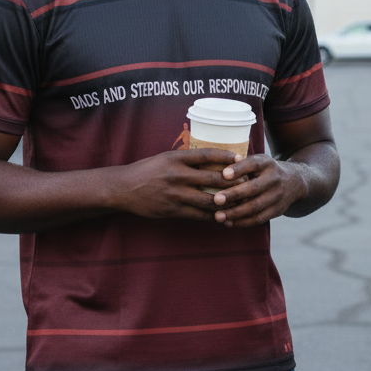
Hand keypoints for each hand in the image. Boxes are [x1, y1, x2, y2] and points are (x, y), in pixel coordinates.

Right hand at [114, 148, 243, 220]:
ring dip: (228, 203)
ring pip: (209, 200)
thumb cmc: (146, 171)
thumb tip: (211, 159)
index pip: (207, 154)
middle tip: (248, 182)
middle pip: (214, 179)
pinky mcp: (173, 210)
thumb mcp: (165, 158)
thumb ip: (186, 160)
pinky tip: (223, 216)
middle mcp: (177, 175)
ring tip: (241, 203)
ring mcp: (176, 194)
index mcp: (176, 158)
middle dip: (233, 182)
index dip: (226, 156)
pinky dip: (213, 216)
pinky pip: (198, 215)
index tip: (240, 158)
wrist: (123, 189)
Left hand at [210, 154, 308, 226]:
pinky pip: (258, 219)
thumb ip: (241, 165)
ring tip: (218, 216)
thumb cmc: (264, 171)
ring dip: (235, 213)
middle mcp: (274, 178)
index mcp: (266, 163)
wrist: (294, 182)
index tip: (224, 174)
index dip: (239, 169)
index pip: (253, 164)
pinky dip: (242, 222)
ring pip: (255, 207)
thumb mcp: (258, 161)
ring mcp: (277, 195)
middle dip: (234, 195)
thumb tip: (215, 169)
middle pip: (253, 188)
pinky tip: (228, 222)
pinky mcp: (277, 210)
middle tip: (216, 200)